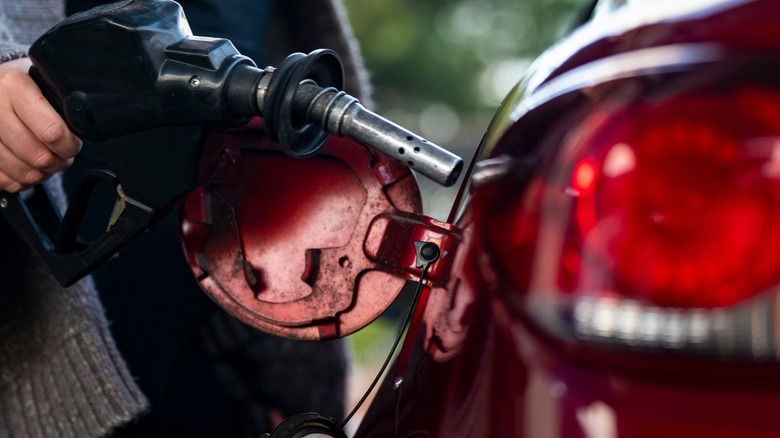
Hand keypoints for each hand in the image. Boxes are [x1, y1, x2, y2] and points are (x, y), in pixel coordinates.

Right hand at [0, 58, 80, 191]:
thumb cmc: (26, 88)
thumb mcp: (44, 84)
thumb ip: (62, 107)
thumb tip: (82, 132)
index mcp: (15, 86)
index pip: (52, 131)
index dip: (69, 145)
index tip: (73, 144)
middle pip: (39, 156)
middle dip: (59, 161)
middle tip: (63, 154)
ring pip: (24, 172)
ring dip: (43, 173)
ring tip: (48, 160)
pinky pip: (7, 181)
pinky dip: (23, 180)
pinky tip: (29, 166)